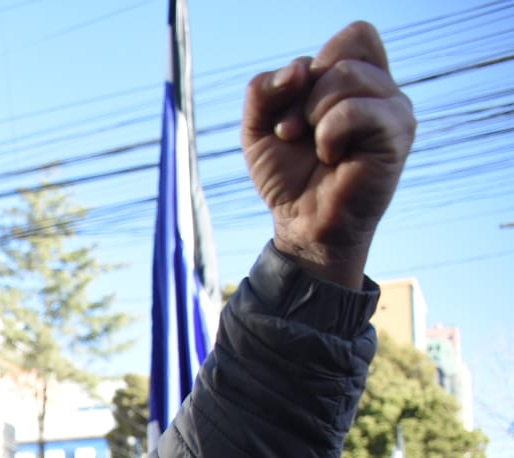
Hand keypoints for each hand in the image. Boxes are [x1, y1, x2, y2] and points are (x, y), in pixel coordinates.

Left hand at [242, 21, 414, 287]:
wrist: (302, 223)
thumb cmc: (287, 175)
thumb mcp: (258, 128)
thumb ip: (263, 90)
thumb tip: (299, 69)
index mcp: (357, 80)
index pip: (354, 36)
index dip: (311, 64)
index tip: (291, 105)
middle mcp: (382, 89)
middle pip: (347, 48)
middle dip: (305, 90)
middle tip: (294, 131)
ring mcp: (394, 108)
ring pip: (348, 74)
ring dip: (313, 112)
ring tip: (313, 147)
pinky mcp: (399, 133)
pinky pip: (357, 108)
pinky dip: (329, 132)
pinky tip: (331, 156)